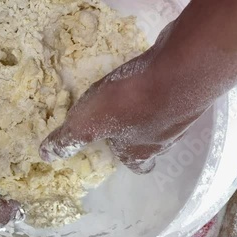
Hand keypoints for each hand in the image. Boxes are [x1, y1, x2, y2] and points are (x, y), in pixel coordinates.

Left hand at [39, 23, 208, 173]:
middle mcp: (165, 138)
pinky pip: (173, 92)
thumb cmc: (130, 103)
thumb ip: (68, 139)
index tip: (116, 149)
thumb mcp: (88, 123)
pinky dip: (162, 87)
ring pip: (163, 118)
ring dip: (149, 109)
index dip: (126, 159)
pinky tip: (151, 75)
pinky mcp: (191, 87)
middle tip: (122, 118)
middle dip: (136, 132)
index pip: (137, 166)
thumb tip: (45, 156)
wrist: (181, 69)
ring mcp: (182, 112)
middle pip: (151, 142)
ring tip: (134, 93)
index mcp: (141, 152)